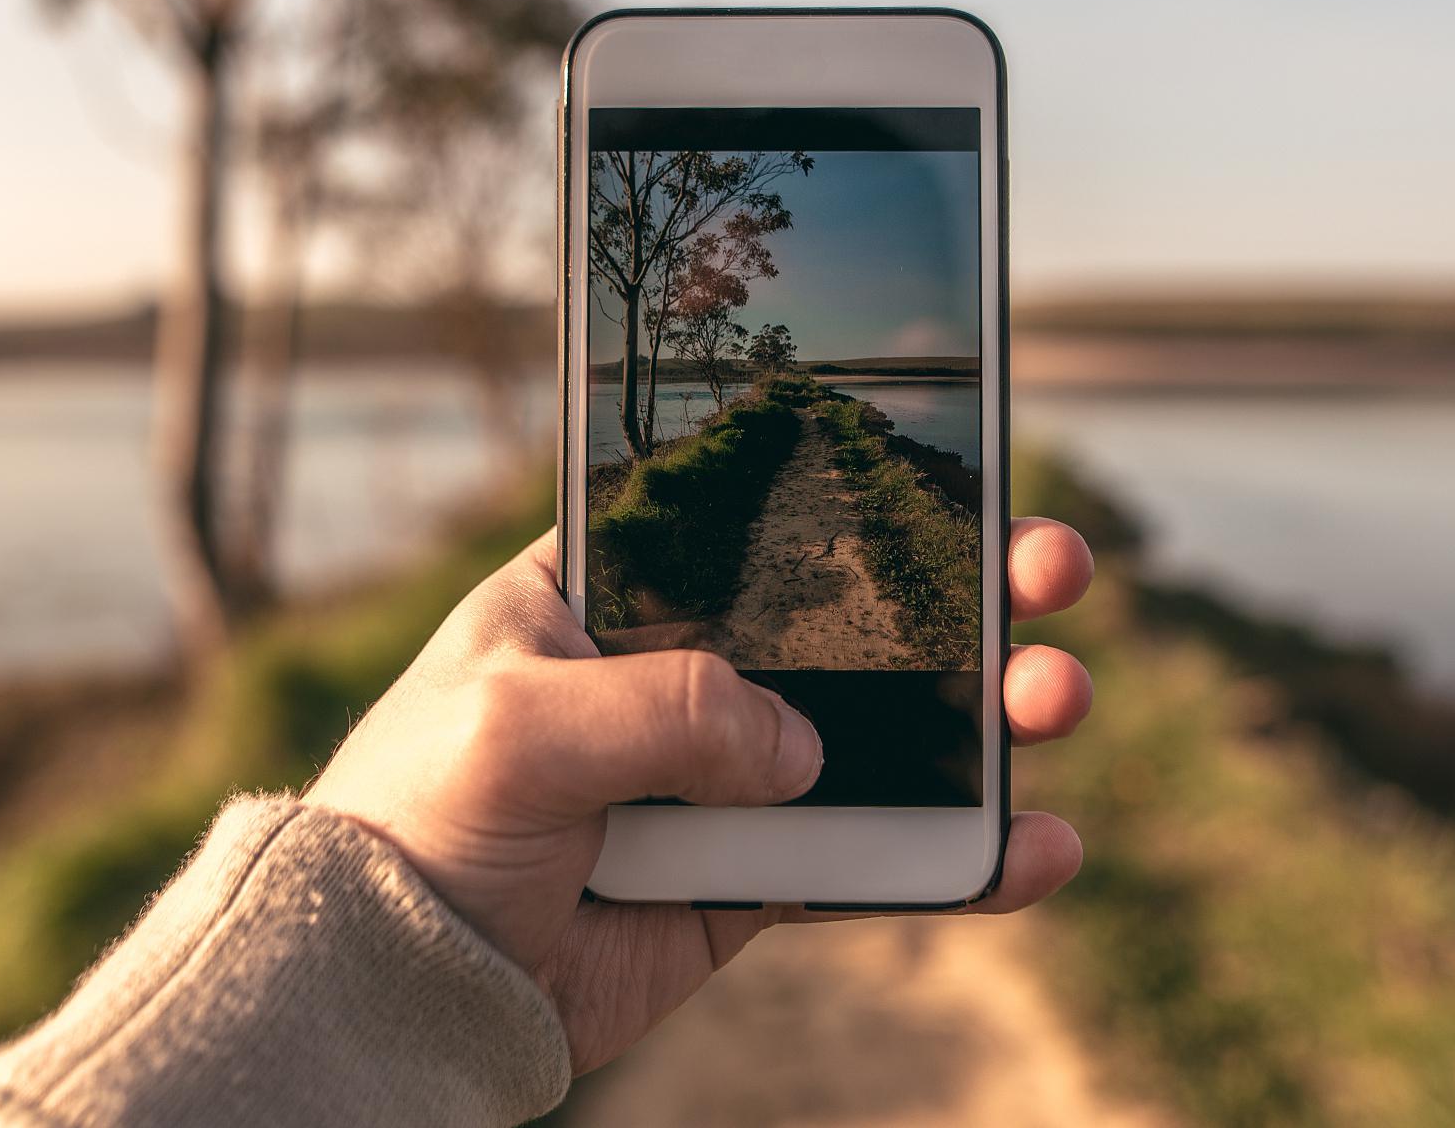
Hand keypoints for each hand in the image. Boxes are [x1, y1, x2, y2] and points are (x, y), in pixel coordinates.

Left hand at [306, 518, 1095, 1073]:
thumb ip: (664, 707)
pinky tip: (1037, 849)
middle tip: (1045, 569)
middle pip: (849, 622)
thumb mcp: (519, 723)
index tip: (951, 470)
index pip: (754, 523)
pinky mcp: (744, 881)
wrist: (397, 984)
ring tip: (1056, 699)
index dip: (856, 494)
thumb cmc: (419, 816)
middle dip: (958, 593)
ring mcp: (721, 781)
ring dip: (982, 718)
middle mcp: (680, 676)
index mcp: (612, 594)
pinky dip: (954, 860)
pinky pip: (867, 861)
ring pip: (881, 739)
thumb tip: (800, 750)